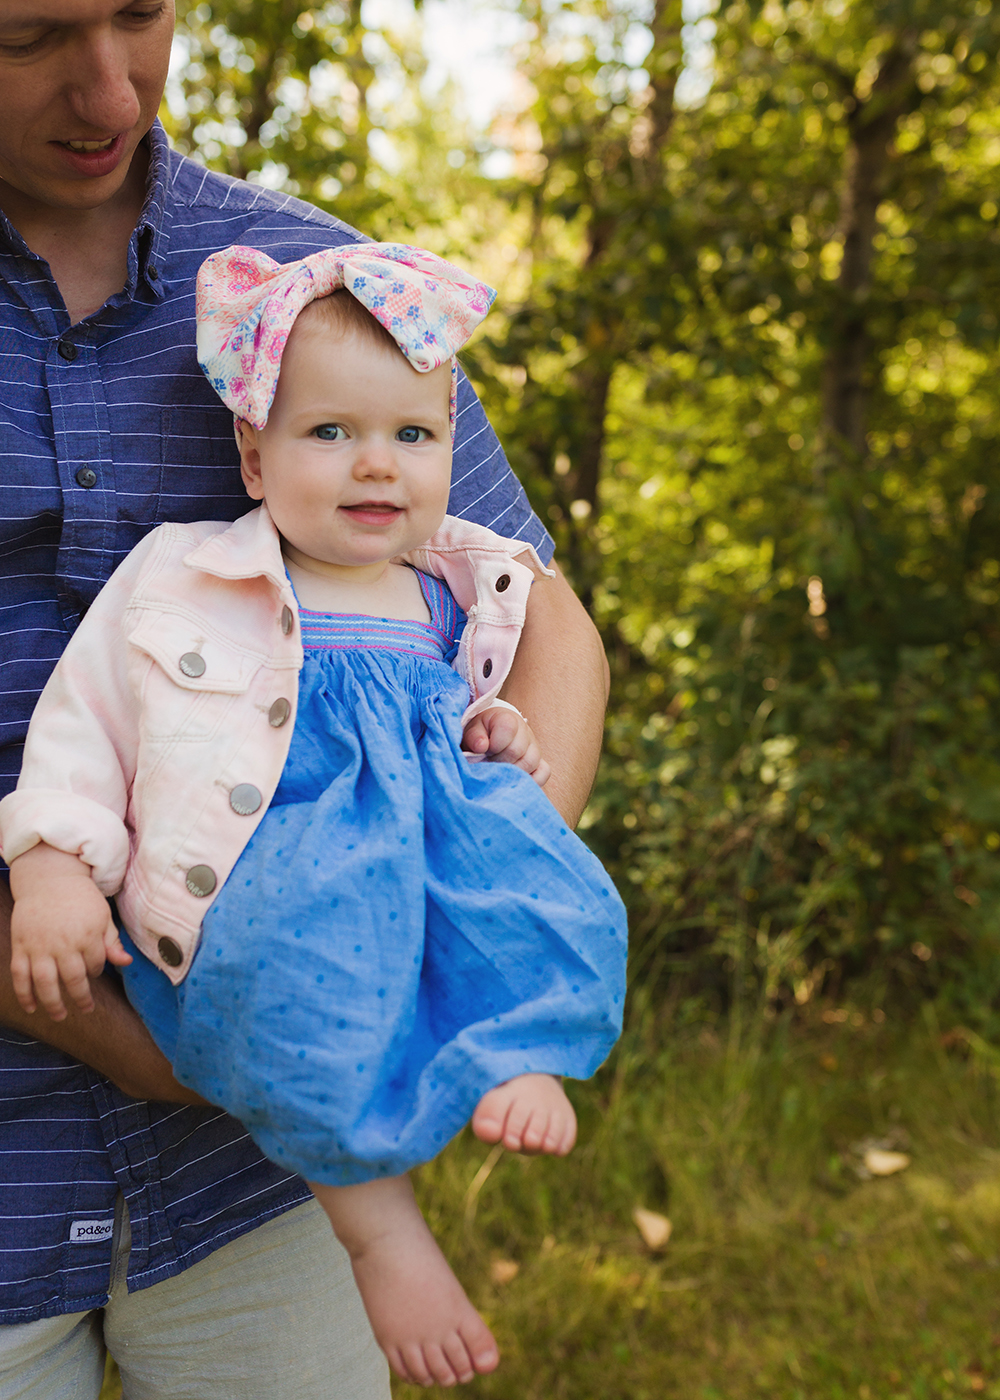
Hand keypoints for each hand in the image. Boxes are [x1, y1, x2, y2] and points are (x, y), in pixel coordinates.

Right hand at [9, 844, 130, 1020]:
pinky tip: (31, 1007)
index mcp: (88, 934)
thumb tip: (126, 962)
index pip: (96, 964)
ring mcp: (40, 946)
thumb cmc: (80, 897)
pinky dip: (24, 994)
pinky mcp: (21, 945)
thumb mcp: (102, 915)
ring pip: (45, 982)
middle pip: (73, 979)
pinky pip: (20, 975)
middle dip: (81, 998)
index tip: (93, 969)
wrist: (49, 878)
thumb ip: (112, 941)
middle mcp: (63, 943)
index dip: (96, 970)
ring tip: (60, 1016)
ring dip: (53, 1003)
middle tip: (86, 1009)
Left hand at [461, 706, 550, 786]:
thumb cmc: (481, 733)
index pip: (508, 730)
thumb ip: (474, 737)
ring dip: (511, 772)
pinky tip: (515, 780)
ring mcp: (535, 748)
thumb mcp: (472, 730)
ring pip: (530, 763)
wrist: (490, 735)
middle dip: (498, 761)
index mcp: (508, 719)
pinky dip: (532, 780)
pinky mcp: (540, 763)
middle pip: (516, 751)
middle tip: (488, 763)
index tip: (484, 750)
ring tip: (499, 771)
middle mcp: (525, 732)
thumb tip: (481, 747)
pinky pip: (544, 773)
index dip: (493, 744)